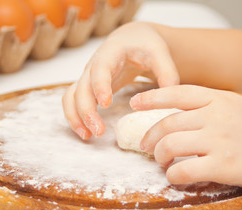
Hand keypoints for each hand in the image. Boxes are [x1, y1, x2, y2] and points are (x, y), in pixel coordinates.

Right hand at [62, 22, 178, 139]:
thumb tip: (170, 94)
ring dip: (76, 117)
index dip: (100, 86)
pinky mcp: (88, 87)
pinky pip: (73, 102)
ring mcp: (88, 77)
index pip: (100, 69)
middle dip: (86, 110)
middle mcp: (93, 65)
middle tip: (99, 131)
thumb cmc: (145, 46)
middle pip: (80, 87)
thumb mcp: (159, 53)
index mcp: (111, 53)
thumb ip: (167, 71)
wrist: (133, 40)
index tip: (105, 103)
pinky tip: (86, 133)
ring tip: (87, 136)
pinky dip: (75, 117)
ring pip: (71, 96)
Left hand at [129, 85, 241, 197]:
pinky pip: (184, 170)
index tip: (134, 102)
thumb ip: (211, 106)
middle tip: (145, 145)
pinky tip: (175, 176)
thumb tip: (181, 112)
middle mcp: (217, 115)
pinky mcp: (225, 166)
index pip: (177, 92)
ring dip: (158, 155)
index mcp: (220, 98)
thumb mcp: (238, 106)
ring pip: (170, 144)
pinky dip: (172, 175)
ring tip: (160, 161)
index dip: (152, 97)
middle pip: (168, 122)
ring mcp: (220, 140)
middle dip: (149, 135)